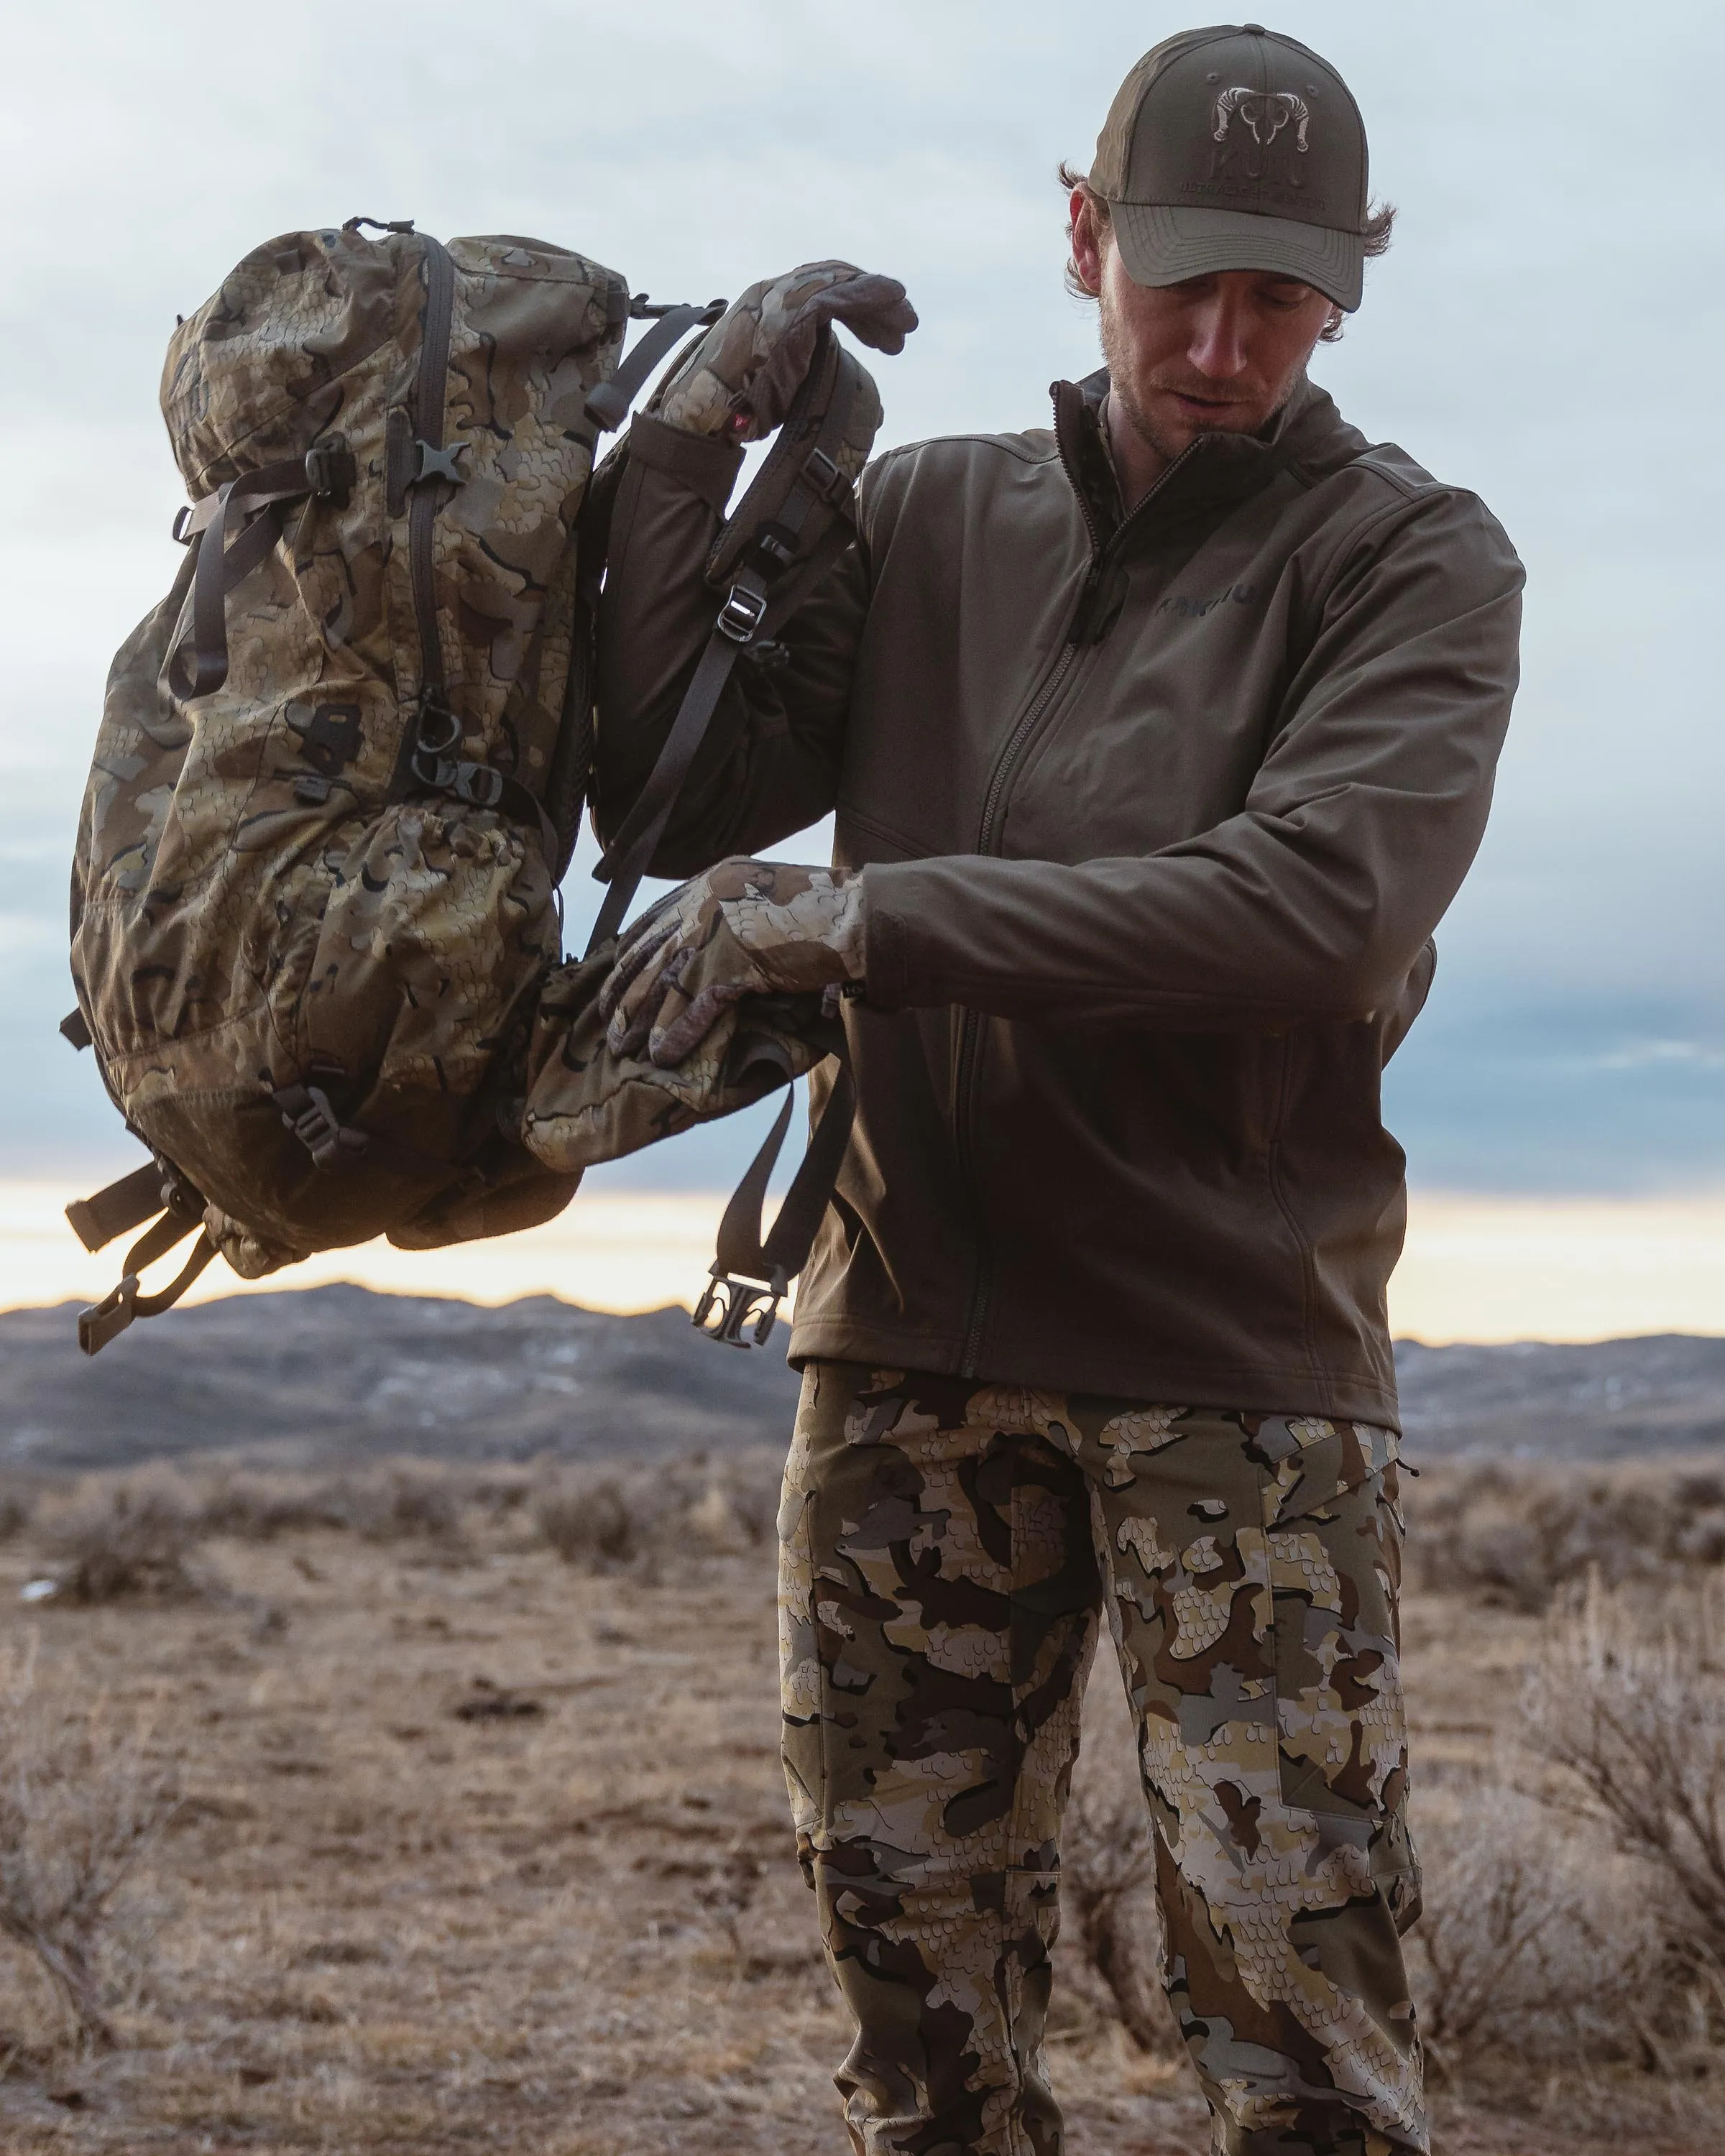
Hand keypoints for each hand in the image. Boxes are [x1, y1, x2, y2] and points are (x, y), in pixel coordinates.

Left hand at [599, 859, 865, 1066]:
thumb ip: (734, 915)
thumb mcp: (766, 897)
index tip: (613, 978)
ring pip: (666, 980)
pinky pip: (699, 1003)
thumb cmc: (823, 912)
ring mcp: (721, 930)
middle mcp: (707, 900)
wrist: (859, 916)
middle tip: (606, 1021)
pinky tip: (663, 1055)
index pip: (656, 918)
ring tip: (623, 1047)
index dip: (631, 953)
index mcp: (712, 881)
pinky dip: (678, 1032)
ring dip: (640, 1017)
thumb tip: (711, 949)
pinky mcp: (739, 962)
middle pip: (652, 951)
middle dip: (625, 990)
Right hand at [654, 263, 916, 442]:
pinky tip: (892, 301)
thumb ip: (820, 382)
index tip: (884, 337)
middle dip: (873, 304)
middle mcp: (772, 294)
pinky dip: (867, 296)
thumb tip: (875, 412)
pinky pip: (834, 294)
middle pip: (833, 284)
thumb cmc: (737, 412)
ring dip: (877, 301)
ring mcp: (777, 298)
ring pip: (838, 284)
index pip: (821, 294)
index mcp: (768, 308)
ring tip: (905, 322)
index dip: (859, 310)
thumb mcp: (787, 391)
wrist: (699, 415)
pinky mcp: (785, 310)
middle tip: (904, 326)